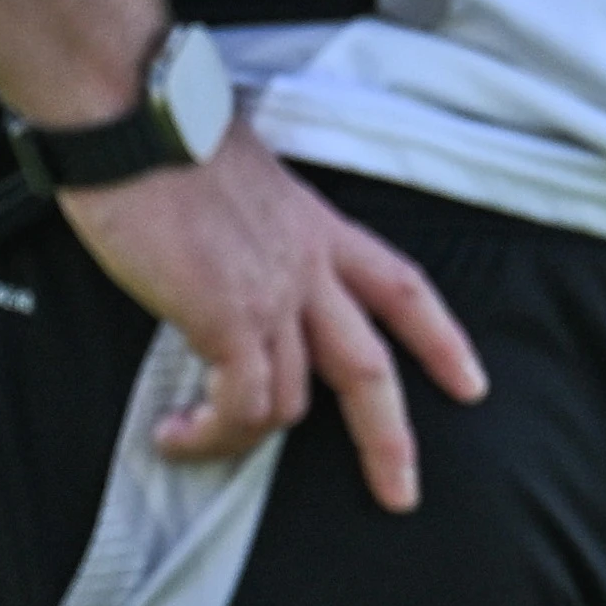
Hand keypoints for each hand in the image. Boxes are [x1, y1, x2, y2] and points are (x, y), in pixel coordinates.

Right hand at [59, 135, 483, 507]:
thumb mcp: (243, 174)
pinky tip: (176, 437)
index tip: (471, 383)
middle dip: (389, 438)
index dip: (441, 340)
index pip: (402, 288)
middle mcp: (309, 265)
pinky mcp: (226, 317)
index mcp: (318, 227)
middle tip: (399, 492)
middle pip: (370, 367)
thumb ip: (256, 223)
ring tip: (196, 438)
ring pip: (291, 400)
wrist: (134, 114)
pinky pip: (239, 405)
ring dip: (245, 436)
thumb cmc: (168, 133)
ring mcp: (273, 294)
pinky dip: (212, 435)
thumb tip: (227, 245)